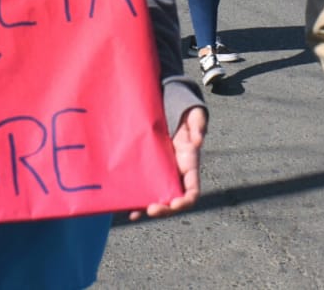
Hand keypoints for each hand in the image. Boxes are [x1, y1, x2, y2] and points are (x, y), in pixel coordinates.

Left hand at [128, 106, 206, 220]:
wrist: (171, 111)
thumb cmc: (186, 116)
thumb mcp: (195, 117)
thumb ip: (198, 126)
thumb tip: (198, 140)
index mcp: (190, 167)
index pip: (192, 192)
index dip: (185, 201)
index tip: (176, 204)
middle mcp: (177, 176)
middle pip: (172, 201)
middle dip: (164, 209)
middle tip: (151, 210)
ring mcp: (162, 174)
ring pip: (157, 198)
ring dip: (146, 208)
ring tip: (134, 213)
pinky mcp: (149, 170)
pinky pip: (144, 187)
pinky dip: (136, 198)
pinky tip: (125, 204)